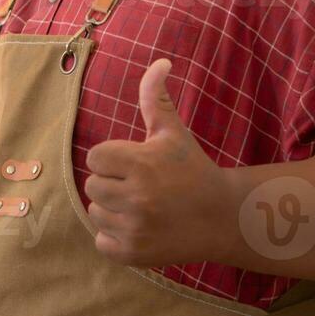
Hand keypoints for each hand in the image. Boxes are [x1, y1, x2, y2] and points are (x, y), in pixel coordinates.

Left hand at [82, 58, 235, 266]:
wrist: (222, 218)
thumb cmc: (192, 169)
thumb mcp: (173, 132)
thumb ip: (156, 97)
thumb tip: (160, 61)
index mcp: (141, 163)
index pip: (94, 158)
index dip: (112, 160)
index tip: (135, 164)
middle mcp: (137, 197)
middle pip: (92, 186)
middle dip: (112, 184)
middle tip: (142, 187)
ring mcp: (135, 228)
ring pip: (95, 213)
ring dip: (113, 210)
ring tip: (143, 207)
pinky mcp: (134, 254)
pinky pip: (101, 242)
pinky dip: (114, 237)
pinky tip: (139, 228)